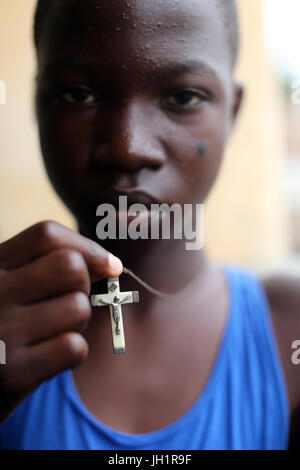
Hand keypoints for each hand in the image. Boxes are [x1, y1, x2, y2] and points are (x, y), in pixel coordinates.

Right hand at [0, 221, 122, 423]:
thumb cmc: (3, 324)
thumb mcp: (10, 284)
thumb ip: (48, 266)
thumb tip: (111, 264)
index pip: (48, 235)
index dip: (88, 247)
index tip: (109, 266)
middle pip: (71, 267)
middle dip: (84, 285)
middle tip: (68, 303)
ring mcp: (2, 332)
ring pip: (78, 309)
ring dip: (77, 323)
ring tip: (52, 332)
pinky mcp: (12, 374)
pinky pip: (73, 348)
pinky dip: (72, 353)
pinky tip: (49, 357)